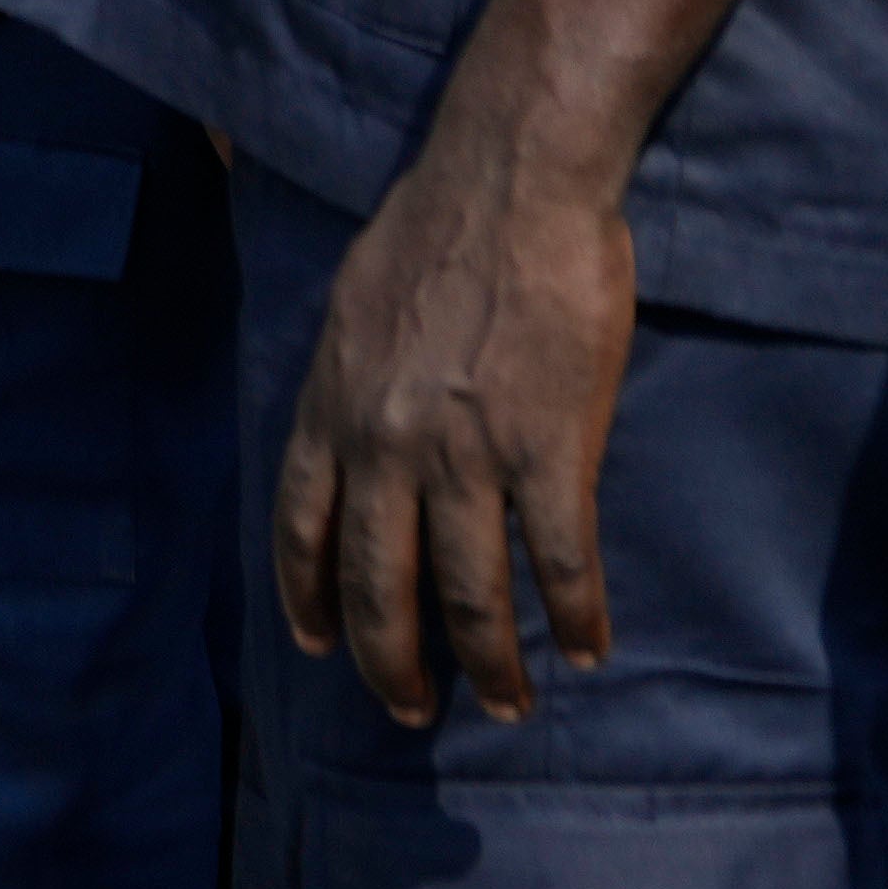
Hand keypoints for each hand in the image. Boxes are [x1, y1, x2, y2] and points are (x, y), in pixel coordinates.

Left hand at [272, 118, 636, 727]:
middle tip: (410, 711)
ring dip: (491, 664)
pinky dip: (575, 617)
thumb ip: (349, 376)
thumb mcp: (353, 302)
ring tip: (511, 706)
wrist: (513, 178)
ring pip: (471, 594)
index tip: (316, 644)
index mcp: (334, 404)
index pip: (301, 525)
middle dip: (391, 661)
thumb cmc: (435, 223)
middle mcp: (388, 443)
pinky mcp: (548, 449)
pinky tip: (586, 648)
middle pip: (380, 584)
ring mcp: (468, 453)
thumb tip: (349, 417)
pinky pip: (560, 561)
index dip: (308, 594)